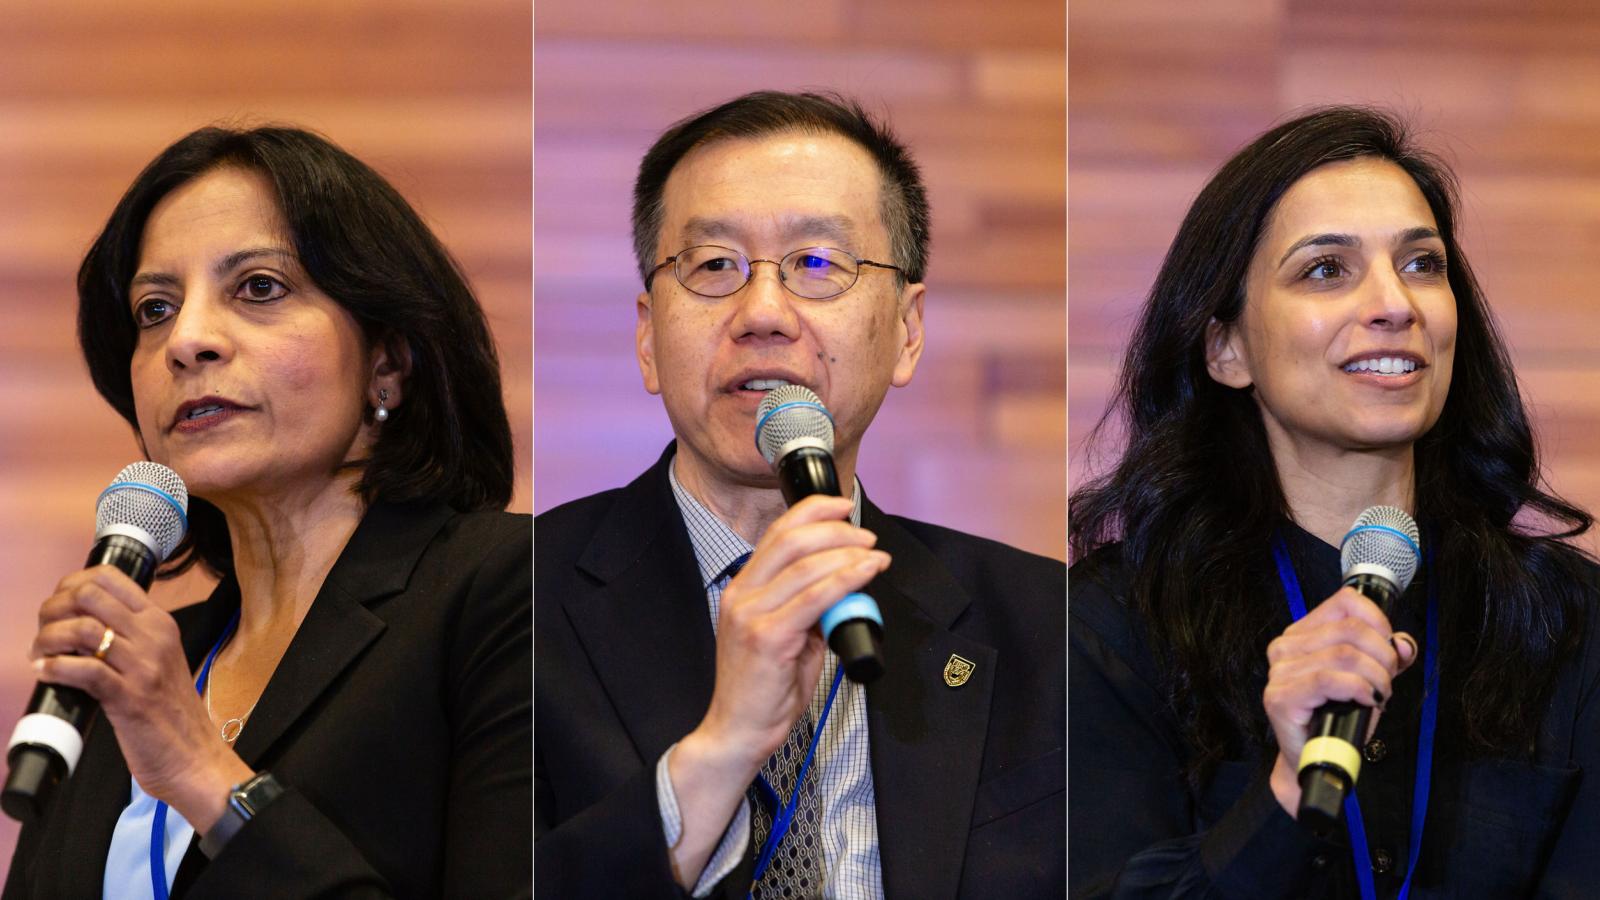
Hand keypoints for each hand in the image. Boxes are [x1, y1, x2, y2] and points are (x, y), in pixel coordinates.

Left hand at [30, 565, 252, 831]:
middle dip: (53, 609)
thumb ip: (130, 638)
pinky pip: (85, 671)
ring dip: (48, 639)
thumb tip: (79, 625)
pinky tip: (47, 673)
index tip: (58, 605)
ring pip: (84, 629)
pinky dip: (56, 669)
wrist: (194, 754)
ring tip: (40, 655)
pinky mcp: (130, 698)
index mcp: (161, 623)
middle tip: (44, 631)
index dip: (71, 584)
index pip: (110, 578)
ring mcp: (144, 667)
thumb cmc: (169, 711)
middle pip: (90, 596)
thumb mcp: (158, 660)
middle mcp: (155, 637)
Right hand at [695, 494, 887, 766]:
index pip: (776, 533)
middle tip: (867, 537)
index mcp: (741, 589)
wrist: (738, 731)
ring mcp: (751, 615)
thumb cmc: (764, 688)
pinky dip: (847, 579)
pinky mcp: (767, 637)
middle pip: (791, 539)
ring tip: (875, 556)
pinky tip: (866, 573)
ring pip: (807, 564)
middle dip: (837, 530)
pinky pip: (815, 597)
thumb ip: (808, 607)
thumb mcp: (786, 636)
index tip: (843, 506)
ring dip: (849, 553)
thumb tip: (845, 584)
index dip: (813, 511)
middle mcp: (741, 595)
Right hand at [1261, 586, 1418, 816]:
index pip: (1346, 602)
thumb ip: (1387, 656)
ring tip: (1377, 695)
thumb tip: (1404, 643)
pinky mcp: (1281, 697)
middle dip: (1383, 656)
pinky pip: (1329, 679)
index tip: (1390, 648)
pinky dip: (1358, 689)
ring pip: (1345, 654)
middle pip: (1351, 630)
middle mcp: (1286, 647)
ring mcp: (1280, 672)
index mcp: (1303, 634)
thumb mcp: (1368, 678)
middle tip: (1386, 681)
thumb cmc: (1336, 718)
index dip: (1379, 621)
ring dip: (1375, 677)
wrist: (1314, 759)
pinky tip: (1366, 700)